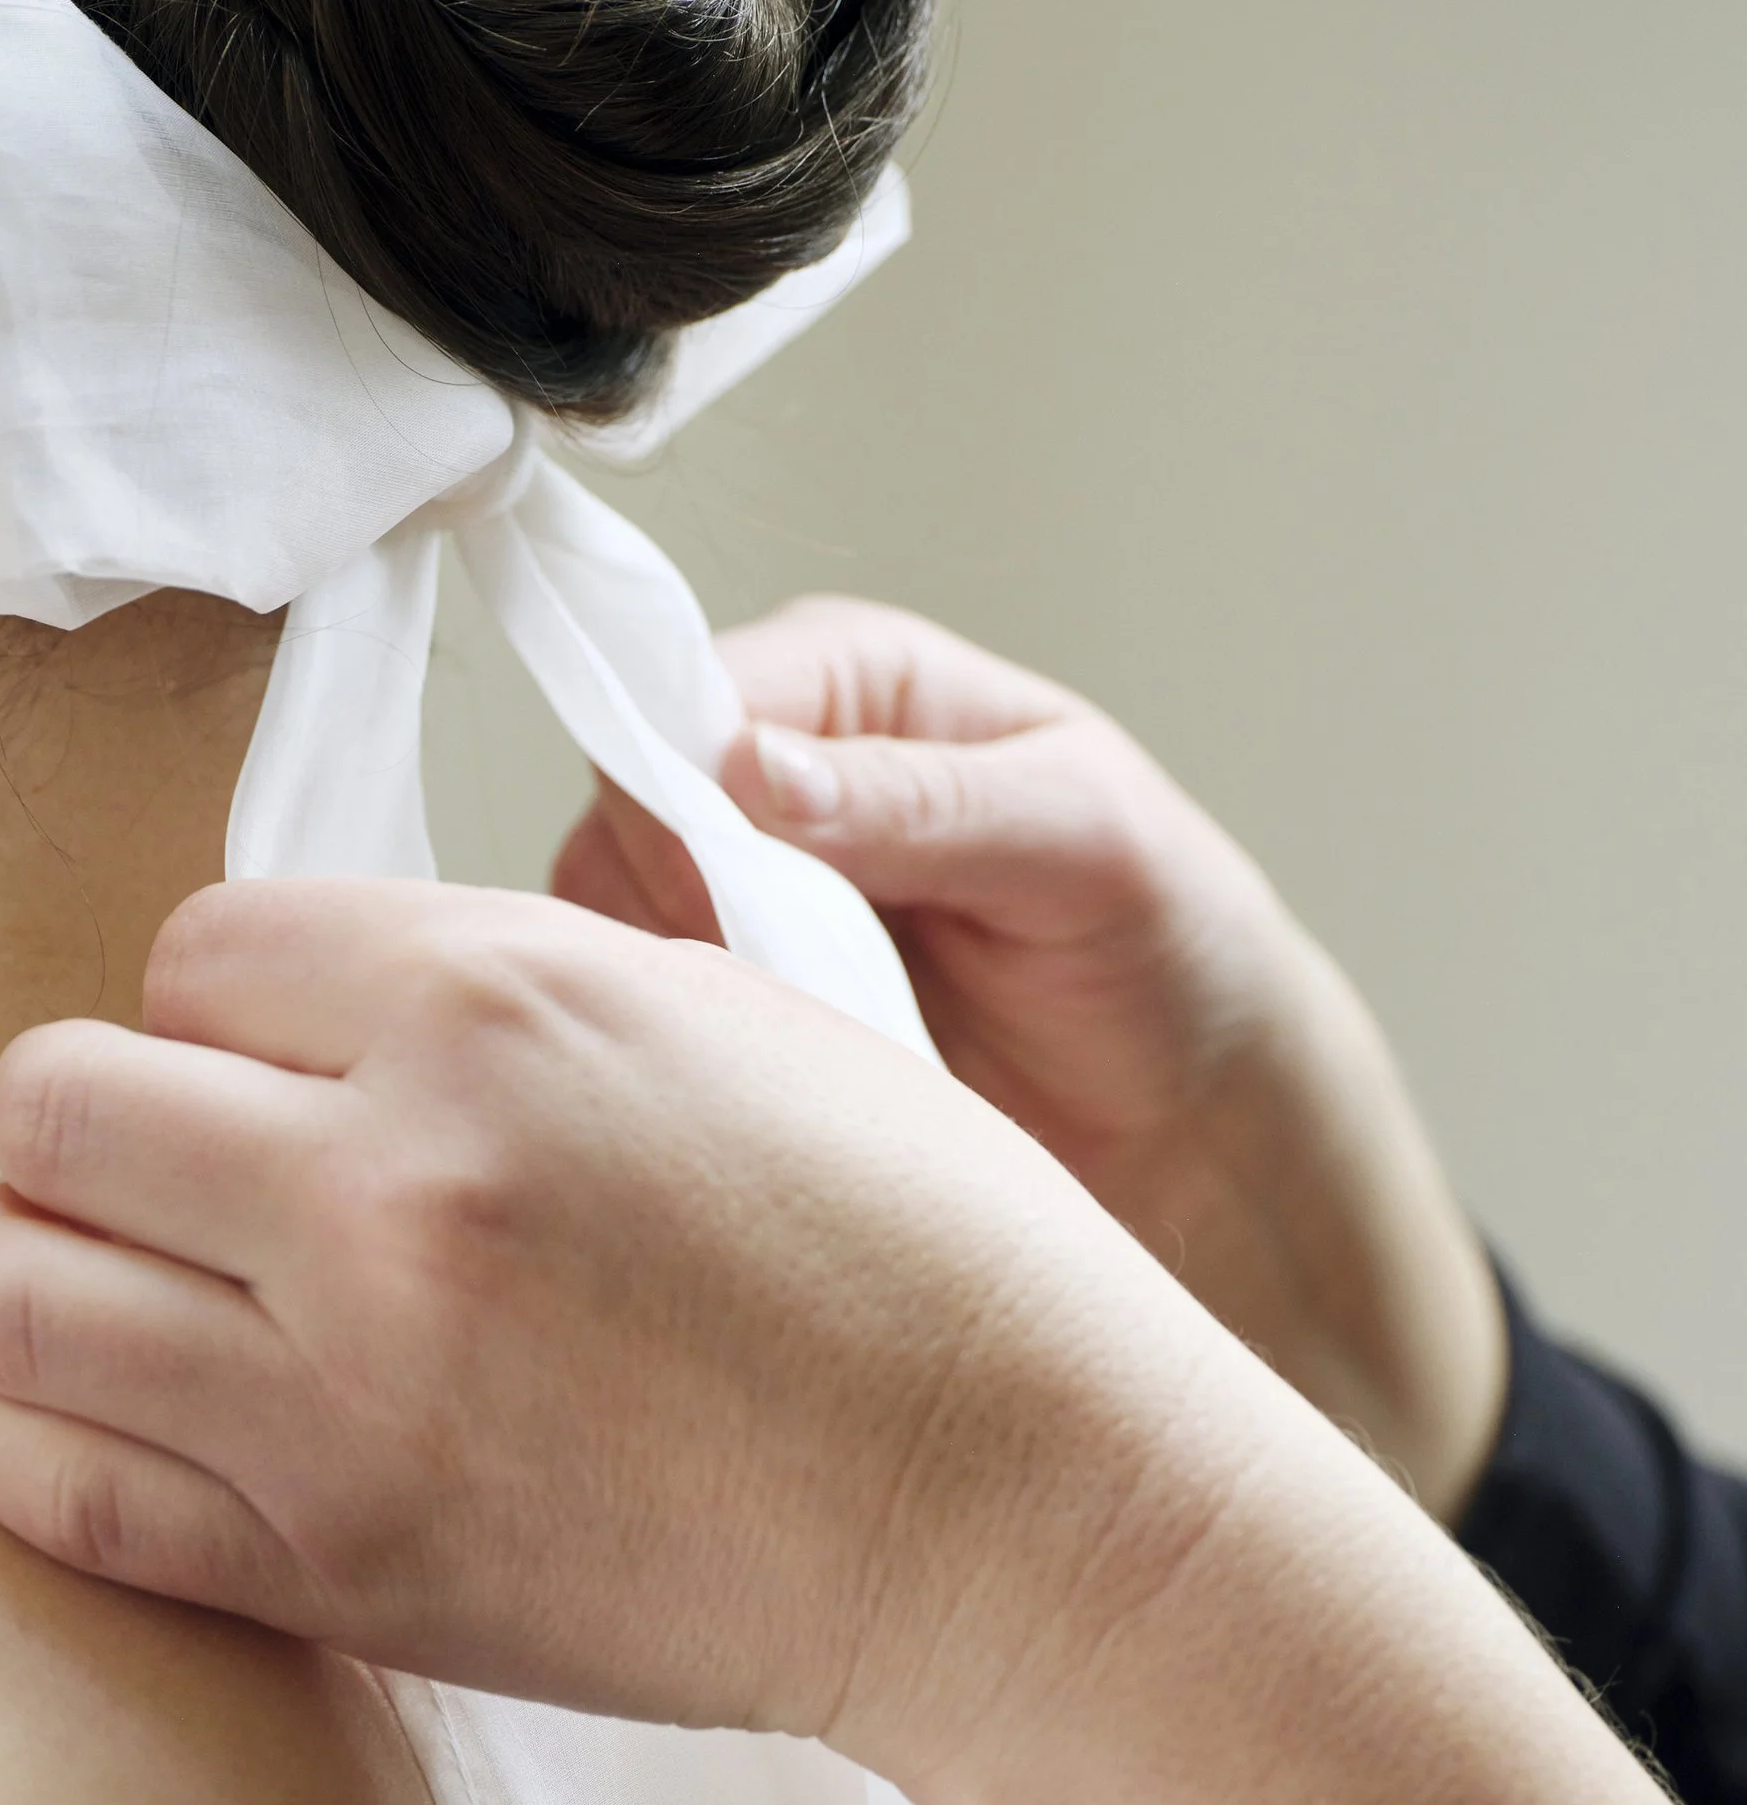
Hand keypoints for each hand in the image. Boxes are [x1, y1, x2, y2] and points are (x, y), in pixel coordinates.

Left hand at [0, 876, 1224, 1777]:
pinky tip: (105, 1423)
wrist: (1010, 1510)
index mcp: (497, 1004)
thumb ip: (481, 983)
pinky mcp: (338, 1570)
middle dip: (92, 1126)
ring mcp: (346, 1392)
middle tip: (163, 1181)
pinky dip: (31, 1443)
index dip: (220, 1010)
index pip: (193, 949)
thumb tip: (288, 1005)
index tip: (272, 1072)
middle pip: (53, 1099)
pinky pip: (51, 1489)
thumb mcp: (720, 1015)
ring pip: (6, 1292)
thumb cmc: (909, 1256)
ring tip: (112, 1298)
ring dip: (35, 1277)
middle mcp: (390, 1185)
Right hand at [554, 594, 1507, 1517]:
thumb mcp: (1079, 843)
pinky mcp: (732, 1015)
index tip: (735, 898)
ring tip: (798, 1053)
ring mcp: (740, 903)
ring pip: (611, 933)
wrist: (1192, 1122)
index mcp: (854, 682)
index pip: (685, 701)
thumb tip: (752, 769)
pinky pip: (643, 1030)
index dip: (682, 798)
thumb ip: (920, 799)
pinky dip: (684, 1067)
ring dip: (681, 1000)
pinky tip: (768, 1098)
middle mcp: (775, 778)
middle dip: (675, 909)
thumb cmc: (1169, 951)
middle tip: (780, 995)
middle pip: (622, 817)